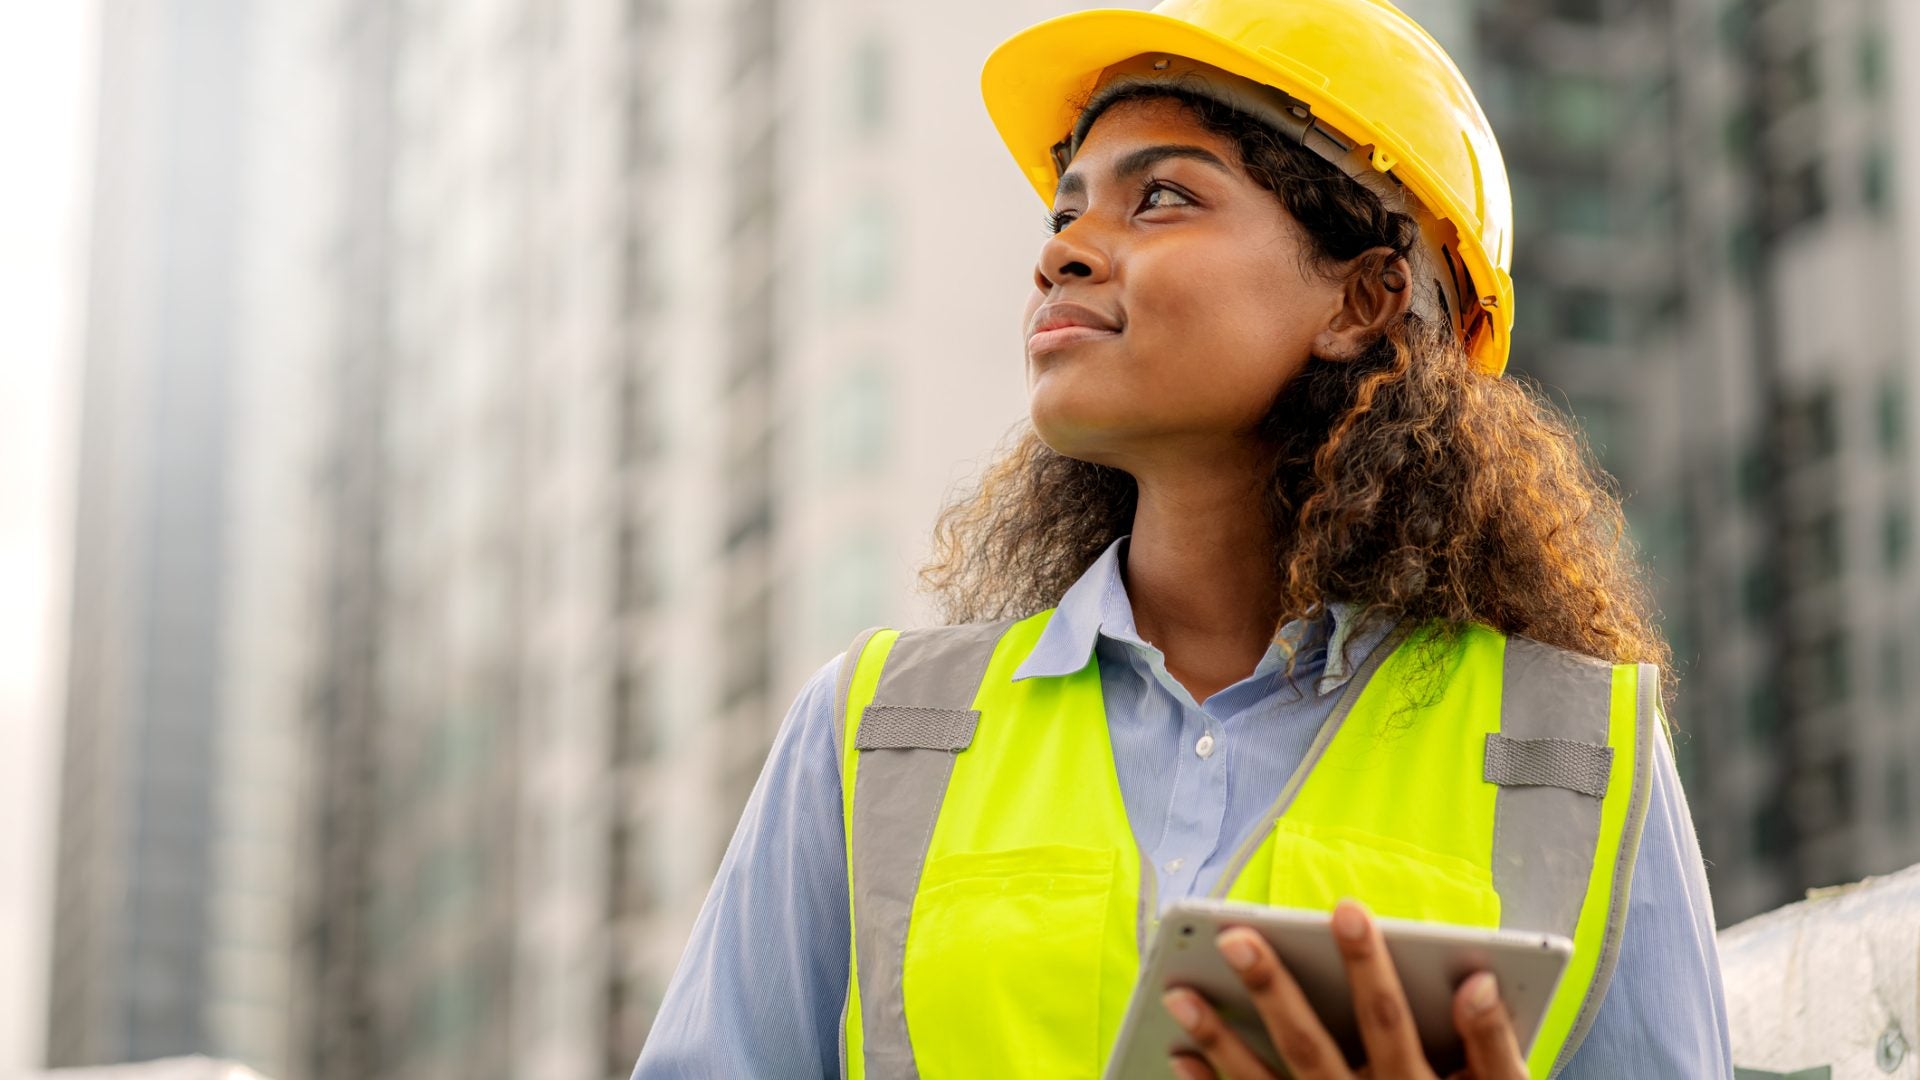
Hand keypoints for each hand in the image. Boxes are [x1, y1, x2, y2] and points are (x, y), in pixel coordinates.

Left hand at [1159, 898, 1528, 1078]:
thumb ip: (1492, 1042)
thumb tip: (1478, 982)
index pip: (1385, 1015)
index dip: (1367, 963)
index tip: (1345, 909)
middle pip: (1309, 1043)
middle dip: (1270, 988)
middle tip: (1234, 937)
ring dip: (1219, 1040)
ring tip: (1179, 994)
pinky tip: (1181, 1055)